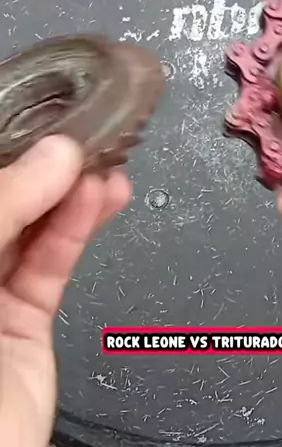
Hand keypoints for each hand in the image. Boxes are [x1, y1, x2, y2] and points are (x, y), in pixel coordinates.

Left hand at [0, 136, 130, 446]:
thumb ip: (4, 208)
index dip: (9, 150)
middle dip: (42, 166)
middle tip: (85, 133)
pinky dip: (80, 228)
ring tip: (105, 160)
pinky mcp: (25, 327)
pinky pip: (53, 265)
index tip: (46, 120)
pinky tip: (103, 198)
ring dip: (71, 192)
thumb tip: (57, 156)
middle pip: (5, 202)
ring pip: (33, 228)